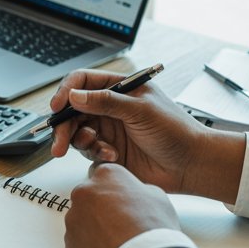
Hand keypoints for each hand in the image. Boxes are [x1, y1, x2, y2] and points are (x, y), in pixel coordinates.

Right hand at [49, 68, 245, 202]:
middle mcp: (110, 107)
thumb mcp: (141, 110)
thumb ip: (106, 102)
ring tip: (97, 148)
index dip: (67, 92)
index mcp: (120, 87)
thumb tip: (75, 96)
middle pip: (73, 109)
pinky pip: (88, 150)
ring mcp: (109, 129)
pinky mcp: (108, 150)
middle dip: (64, 125)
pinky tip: (112, 157)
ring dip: (81, 141)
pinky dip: (95, 154)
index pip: (83, 82)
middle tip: (60, 142)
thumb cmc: (176, 131)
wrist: (191, 165)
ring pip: (77, 131)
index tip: (58, 106)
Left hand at [65, 163, 180, 247]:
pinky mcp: (69, 243)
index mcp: (105, 175)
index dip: (116, 190)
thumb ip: (138, 190)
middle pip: (89, 197)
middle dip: (101, 209)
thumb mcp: (157, 196)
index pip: (105, 176)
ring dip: (94, 228)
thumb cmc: (152, 228)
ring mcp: (73, 219)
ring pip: (81, 221)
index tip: (123, 201)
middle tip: (121, 224)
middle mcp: (83, 193)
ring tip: (117, 241)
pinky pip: (78, 243)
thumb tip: (134, 195)